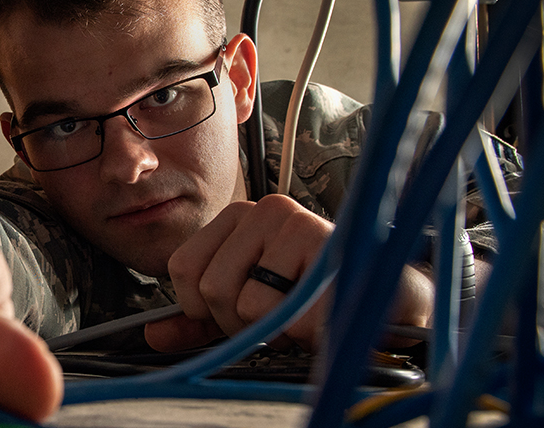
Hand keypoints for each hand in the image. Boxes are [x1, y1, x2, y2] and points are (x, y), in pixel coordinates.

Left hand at [145, 195, 433, 351]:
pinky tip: (325, 318)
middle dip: (242, 324)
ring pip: (249, 305)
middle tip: (280, 318)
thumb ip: (199, 322)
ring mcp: (300, 223)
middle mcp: (265, 209)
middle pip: (213, 289)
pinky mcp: (330, 247)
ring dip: (277, 330)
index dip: (204, 309)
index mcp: (238, 217)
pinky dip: (306, 333)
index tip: (242, 312)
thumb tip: (152, 334)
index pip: (183, 269)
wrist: (390, 302)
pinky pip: (291, 314)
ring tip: (304, 315)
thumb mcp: (247, 313)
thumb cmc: (313, 302)